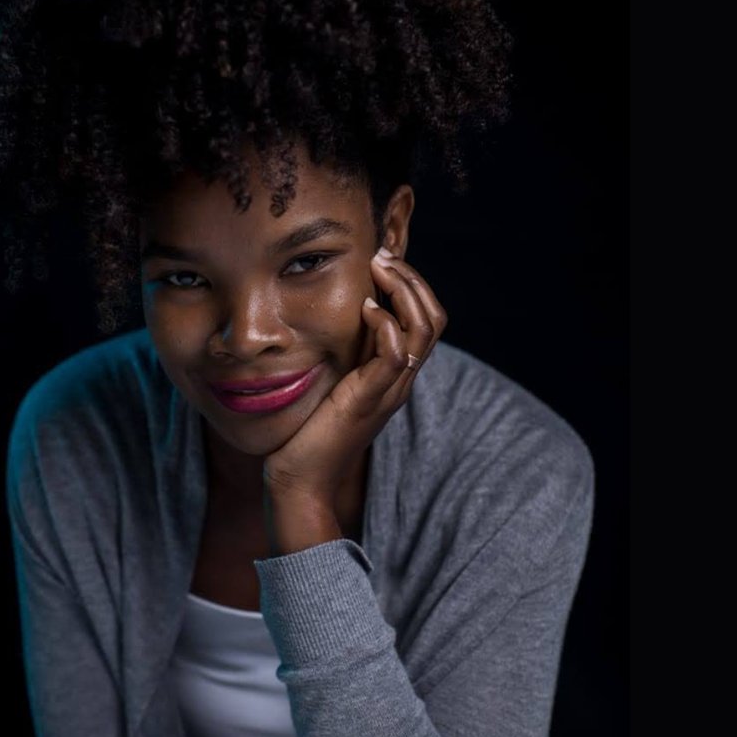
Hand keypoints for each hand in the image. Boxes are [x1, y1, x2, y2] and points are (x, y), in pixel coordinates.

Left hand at [262, 246, 448, 509]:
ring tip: (379, 268)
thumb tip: (334, 320)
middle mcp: (400, 380)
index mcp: (394, 374)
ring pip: (424, 331)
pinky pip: (396, 355)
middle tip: (383, 256)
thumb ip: (343, 355)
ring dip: (404, 291)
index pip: (427, 319)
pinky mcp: (369, 399)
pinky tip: (365, 308)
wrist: (300, 480)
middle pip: (435, 319)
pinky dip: (386, 325)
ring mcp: (389, 390)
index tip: (382, 259)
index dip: (412, 285)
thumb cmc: (309, 431)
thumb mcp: (333, 382)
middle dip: (413, 279)